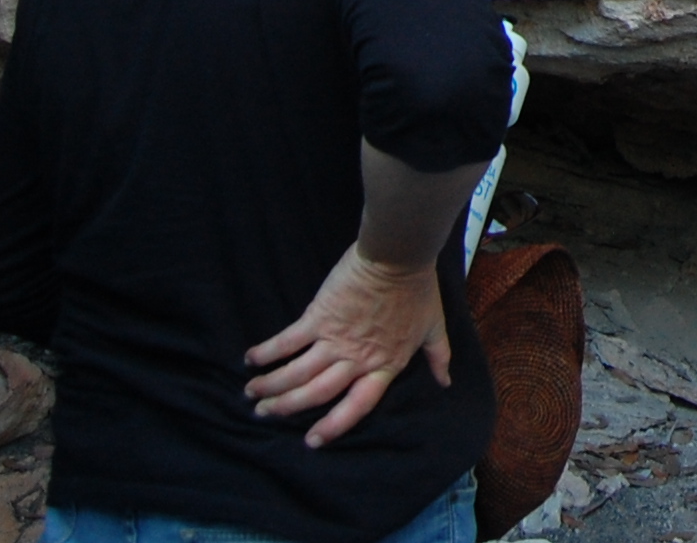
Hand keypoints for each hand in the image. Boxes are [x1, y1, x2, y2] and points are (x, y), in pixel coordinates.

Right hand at [245, 243, 451, 447]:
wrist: (399, 256)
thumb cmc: (418, 289)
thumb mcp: (434, 327)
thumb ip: (438, 357)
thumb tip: (445, 382)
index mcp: (384, 365)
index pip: (357, 406)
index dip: (334, 426)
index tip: (312, 441)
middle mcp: (356, 359)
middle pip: (317, 394)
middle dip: (288, 408)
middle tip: (264, 414)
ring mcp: (335, 339)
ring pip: (297, 373)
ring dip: (271, 386)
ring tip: (251, 394)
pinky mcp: (319, 317)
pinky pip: (288, 341)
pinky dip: (267, 352)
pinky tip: (250, 360)